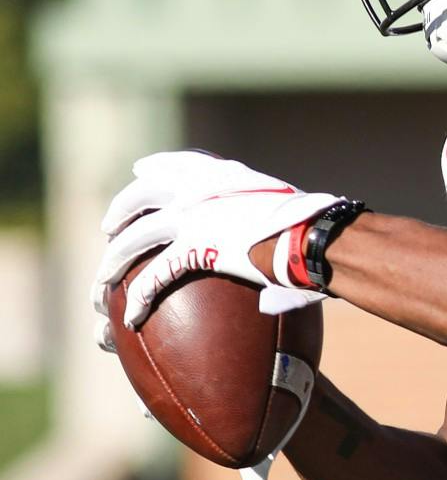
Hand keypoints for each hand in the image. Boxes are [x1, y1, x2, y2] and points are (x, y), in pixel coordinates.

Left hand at [94, 151, 343, 331]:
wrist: (310, 235)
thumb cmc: (307, 222)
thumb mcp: (277, 197)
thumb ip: (258, 200)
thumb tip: (266, 215)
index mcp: (218, 175)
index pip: (175, 163)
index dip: (153, 167)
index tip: (140, 170)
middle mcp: (196, 191)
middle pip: (140, 196)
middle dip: (119, 212)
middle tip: (109, 229)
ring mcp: (190, 219)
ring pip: (133, 240)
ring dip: (113, 262)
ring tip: (102, 282)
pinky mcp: (193, 251)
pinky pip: (153, 276)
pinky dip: (138, 297)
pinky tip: (131, 315)